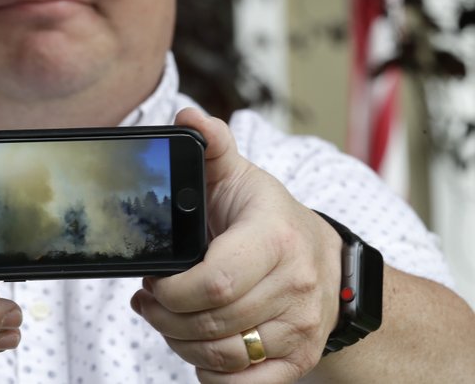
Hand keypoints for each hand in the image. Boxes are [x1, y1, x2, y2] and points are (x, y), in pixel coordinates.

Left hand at [131, 108, 341, 382]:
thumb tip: (186, 117)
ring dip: (180, 344)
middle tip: (149, 302)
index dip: (172, 291)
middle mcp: (295, 286)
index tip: (152, 282)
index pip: (215, 282)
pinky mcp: (299, 359)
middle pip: (211, 323)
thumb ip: (212, 146)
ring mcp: (300, 327)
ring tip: (167, 320)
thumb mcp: (240, 176)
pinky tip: (200, 351)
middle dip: (165, 317)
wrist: (326, 260)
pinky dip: (213, 377)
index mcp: (275, 239)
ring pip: (222, 356)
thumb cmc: (269, 217)